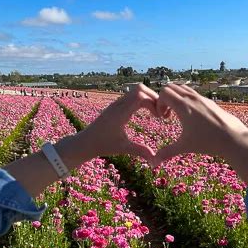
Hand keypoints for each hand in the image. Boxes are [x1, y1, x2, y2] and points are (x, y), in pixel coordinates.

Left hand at [6, 85, 165, 197]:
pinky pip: (132, 95)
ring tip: (156, 112)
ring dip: (148, 97)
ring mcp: (117, 103)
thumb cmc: (103, 145)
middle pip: (140, 88)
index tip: (159, 117)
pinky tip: (147, 112)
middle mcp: (118, 104)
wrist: (86, 142)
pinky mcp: (116, 105)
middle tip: (161, 112)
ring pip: (136, 90)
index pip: (140, 96)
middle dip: (154, 97)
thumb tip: (155, 159)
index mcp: (120, 113)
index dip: (153, 103)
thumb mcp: (123, 148)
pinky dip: (142, 99)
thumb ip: (139, 151)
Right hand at [153, 85, 247, 183]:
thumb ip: (167, 152)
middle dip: (165, 98)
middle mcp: (192, 98)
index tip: (163, 118)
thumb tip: (153, 163)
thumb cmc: (207, 142)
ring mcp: (202, 98)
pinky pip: (194, 94)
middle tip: (167, 115)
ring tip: (178, 114)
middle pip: (172, 87)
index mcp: (183, 105)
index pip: (164, 93)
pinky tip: (192, 117)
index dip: (159, 104)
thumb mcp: (184, 146)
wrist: (232, 138)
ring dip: (176, 97)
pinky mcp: (210, 101)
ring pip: (183, 88)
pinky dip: (187, 99)